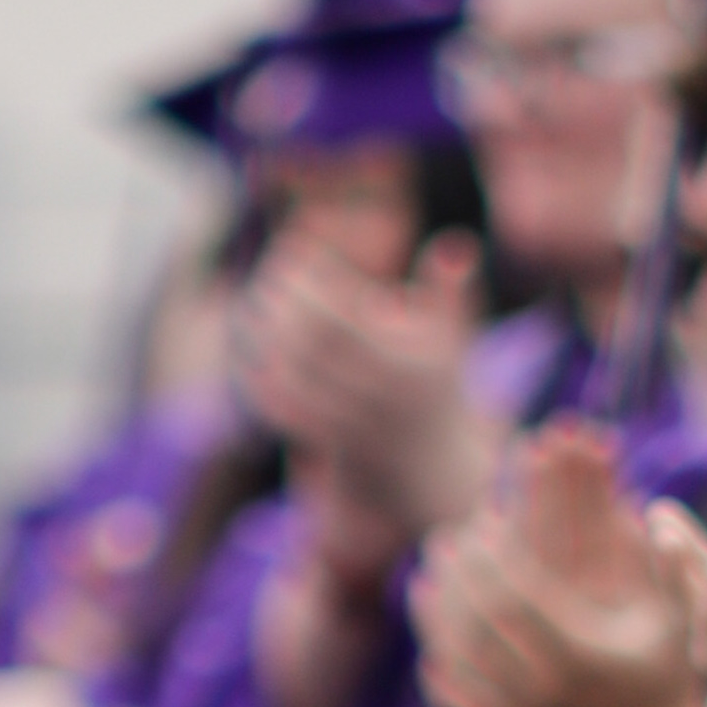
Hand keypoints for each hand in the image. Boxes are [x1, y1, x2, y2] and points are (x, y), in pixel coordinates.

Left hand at [233, 226, 489, 541]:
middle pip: (311, 344)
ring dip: (264, 340)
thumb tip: (454, 243)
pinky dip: (260, 380)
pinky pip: (283, 411)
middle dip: (282, 305)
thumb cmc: (438, 382)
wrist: (437, 463)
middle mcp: (378, 396)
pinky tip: (252, 352)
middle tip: (265, 277)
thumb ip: (449, 287)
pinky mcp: (330, 444)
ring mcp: (352, 424)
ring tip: (253, 308)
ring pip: (291, 378)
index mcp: (403, 362)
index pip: (340, 316)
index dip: (308, 283)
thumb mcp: (452, 335)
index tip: (293, 255)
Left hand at [416, 429, 706, 706]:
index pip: (514, 596)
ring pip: (458, 664)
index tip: (482, 524)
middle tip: (440, 541)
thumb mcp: (673, 625)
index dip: (490, 556)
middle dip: (454, 577)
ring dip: (434, 618)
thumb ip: (666, 570)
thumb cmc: (663, 679)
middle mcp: (546, 693)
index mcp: (580, 657)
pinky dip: (438, 674)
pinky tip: (433, 640)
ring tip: (424, 580)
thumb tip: (660, 517)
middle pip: (477, 625)